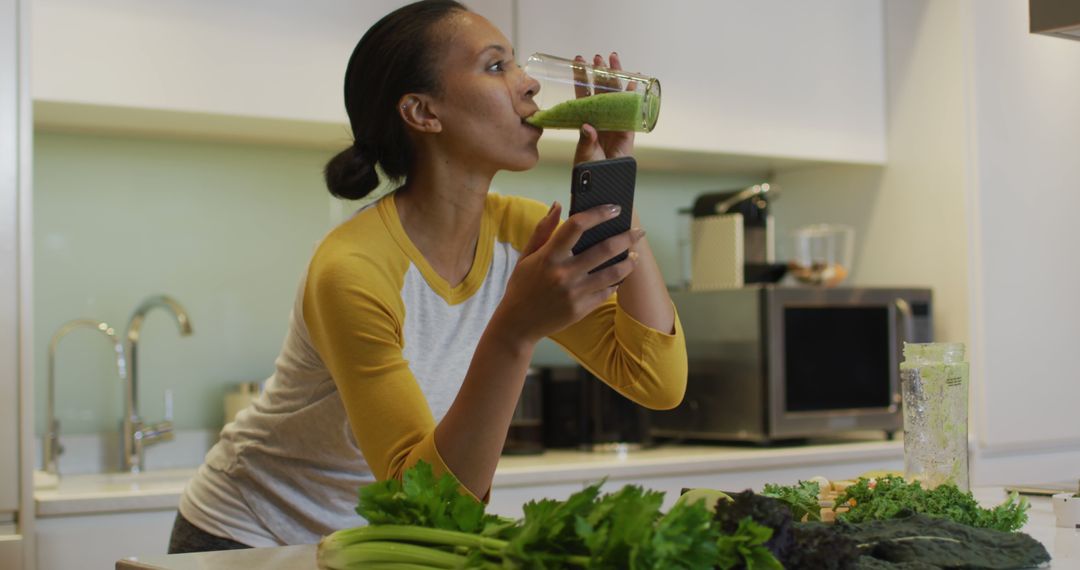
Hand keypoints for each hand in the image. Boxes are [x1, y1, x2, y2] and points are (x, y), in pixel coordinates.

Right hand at [492, 202, 644, 344]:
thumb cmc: (522, 286)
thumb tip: (558, 206)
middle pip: (604, 249)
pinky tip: (621, 275)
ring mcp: (574, 292)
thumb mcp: (526, 256)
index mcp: (548, 256)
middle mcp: (563, 273)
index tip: (614, 208)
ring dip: (629, 261)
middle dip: (627, 237)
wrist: (518, 324)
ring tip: (636, 255)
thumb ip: (542, 230)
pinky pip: (607, 292)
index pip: (577, 225)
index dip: (599, 213)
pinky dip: (617, 282)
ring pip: (613, 272)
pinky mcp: (581, 309)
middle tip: (639, 231)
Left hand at [573, 52, 635, 164]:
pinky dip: (633, 96)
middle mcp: (601, 115)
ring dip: (615, 77)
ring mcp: (615, 119)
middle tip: (597, 57)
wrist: (605, 179)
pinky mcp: (628, 127)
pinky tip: (634, 81)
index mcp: (586, 118)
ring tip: (614, 59)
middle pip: (600, 89)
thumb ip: (585, 139)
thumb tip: (587, 126)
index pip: (583, 94)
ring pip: (616, 94)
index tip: (578, 62)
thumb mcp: (584, 152)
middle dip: (599, 72)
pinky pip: (631, 109)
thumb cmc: (590, 166)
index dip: (581, 78)